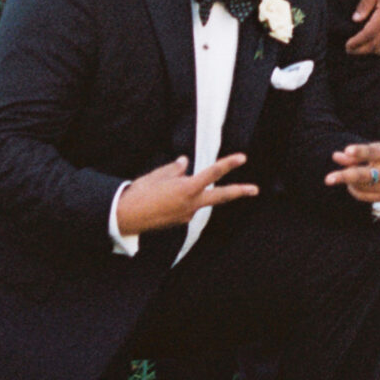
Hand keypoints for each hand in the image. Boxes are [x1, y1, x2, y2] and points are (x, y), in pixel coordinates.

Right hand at [115, 153, 256, 236]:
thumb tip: (185, 162)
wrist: (125, 218)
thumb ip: (176, 169)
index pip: (213, 173)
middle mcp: (190, 204)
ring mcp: (186, 215)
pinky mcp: (180, 221)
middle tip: (255, 190)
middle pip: (220, 196)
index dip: (229, 164)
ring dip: (194, 192)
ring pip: (199, 199)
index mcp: (187, 189)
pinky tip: (164, 198)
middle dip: (238, 192)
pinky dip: (182, 199)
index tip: (242, 158)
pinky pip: (187, 206)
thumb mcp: (158, 175)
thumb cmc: (140, 193)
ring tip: (164, 190)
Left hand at [326, 140, 379, 204]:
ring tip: (347, 174)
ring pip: (359, 186)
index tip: (348, 150)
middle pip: (363, 175)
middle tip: (328, 178)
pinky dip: (353, 189)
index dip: (360, 151)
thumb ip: (357, 154)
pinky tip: (353, 184)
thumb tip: (336, 156)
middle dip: (345, 176)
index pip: (372, 152)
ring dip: (348, 180)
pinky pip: (362, 196)